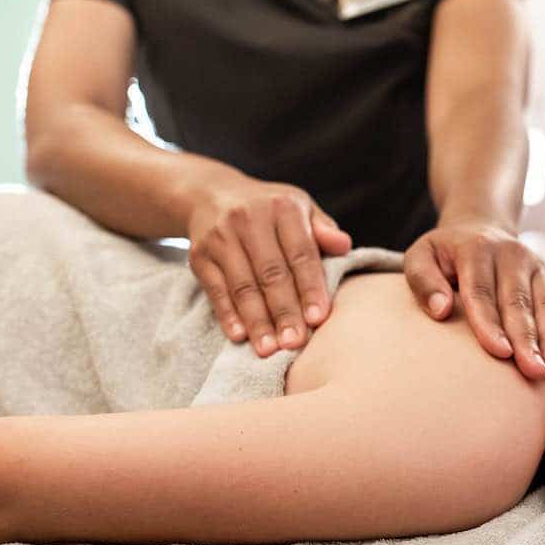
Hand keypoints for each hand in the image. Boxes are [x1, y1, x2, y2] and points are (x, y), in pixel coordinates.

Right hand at [187, 174, 351, 356]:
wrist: (211, 194)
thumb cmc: (270, 210)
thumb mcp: (300, 208)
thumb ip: (323, 229)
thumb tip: (344, 246)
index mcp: (283, 207)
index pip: (301, 253)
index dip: (310, 287)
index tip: (319, 318)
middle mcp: (249, 218)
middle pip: (271, 273)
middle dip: (284, 311)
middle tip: (295, 342)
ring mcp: (221, 237)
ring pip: (242, 285)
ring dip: (257, 320)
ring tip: (269, 349)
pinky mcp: (199, 255)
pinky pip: (216, 289)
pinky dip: (227, 315)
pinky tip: (239, 336)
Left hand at [404, 221, 544, 379]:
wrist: (478, 227)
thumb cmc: (444, 254)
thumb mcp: (421, 257)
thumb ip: (423, 281)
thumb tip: (441, 310)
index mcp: (476, 250)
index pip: (482, 292)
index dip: (491, 324)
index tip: (500, 353)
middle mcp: (510, 254)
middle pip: (518, 302)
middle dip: (528, 339)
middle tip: (533, 371)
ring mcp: (534, 264)